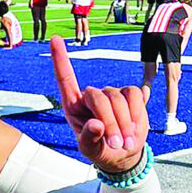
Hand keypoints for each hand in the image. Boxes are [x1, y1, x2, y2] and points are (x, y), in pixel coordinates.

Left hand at [50, 36, 149, 171]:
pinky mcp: (129, 94)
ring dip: (124, 123)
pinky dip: (136, 113)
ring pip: (118, 98)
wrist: (123, 154)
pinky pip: (134, 95)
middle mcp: (91, 96)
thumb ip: (89, 139)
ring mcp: (111, 93)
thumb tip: (95, 124)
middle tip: (116, 144)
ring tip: (125, 142)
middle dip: (110, 122)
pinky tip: (133, 128)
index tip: (55, 39)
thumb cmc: (100, 150)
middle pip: (100, 97)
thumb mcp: (91, 151)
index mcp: (74, 107)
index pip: (65, 79)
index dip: (60, 59)